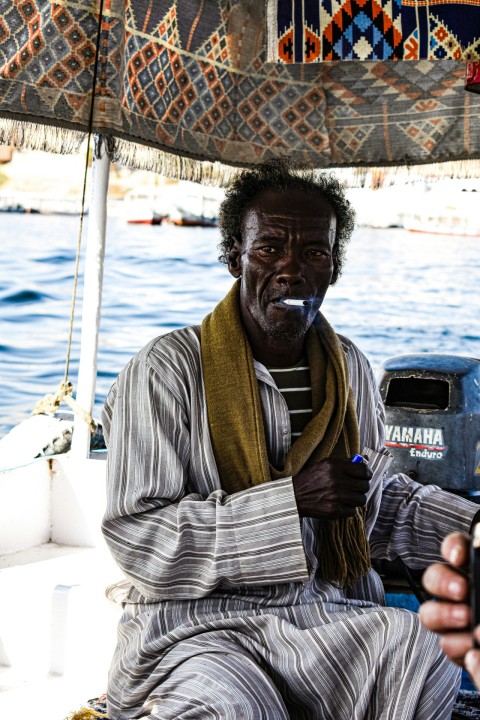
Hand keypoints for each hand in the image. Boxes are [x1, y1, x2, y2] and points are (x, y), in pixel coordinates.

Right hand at [292, 457, 371, 520]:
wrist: (295, 496)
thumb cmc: (311, 479)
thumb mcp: (325, 464)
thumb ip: (344, 463)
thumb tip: (364, 462)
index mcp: (335, 466)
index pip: (363, 470)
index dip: (367, 474)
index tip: (365, 477)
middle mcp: (336, 480)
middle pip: (364, 486)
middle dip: (361, 488)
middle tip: (354, 488)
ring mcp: (336, 496)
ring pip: (361, 500)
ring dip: (355, 500)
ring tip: (346, 498)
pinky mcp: (334, 510)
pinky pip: (352, 511)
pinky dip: (347, 509)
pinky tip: (339, 505)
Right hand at [419, 532, 479, 686]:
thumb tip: (478, 553)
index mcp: (474, 568)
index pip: (456, 547)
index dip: (453, 547)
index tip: (458, 557)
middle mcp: (458, 590)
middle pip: (433, 577)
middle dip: (442, 582)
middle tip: (462, 590)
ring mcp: (454, 619)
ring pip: (430, 614)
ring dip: (444, 615)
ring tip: (467, 618)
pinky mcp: (459, 647)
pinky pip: (448, 645)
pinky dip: (460, 646)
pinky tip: (475, 648)